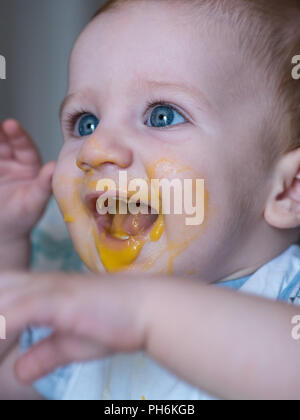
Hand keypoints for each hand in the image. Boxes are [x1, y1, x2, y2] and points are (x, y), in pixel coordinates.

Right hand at [0, 120, 55, 241]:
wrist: (3, 231)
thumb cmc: (23, 218)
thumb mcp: (34, 202)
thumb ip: (43, 185)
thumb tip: (54, 166)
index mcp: (31, 167)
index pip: (25, 147)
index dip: (18, 136)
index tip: (11, 124)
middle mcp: (15, 162)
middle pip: (6, 142)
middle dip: (0, 132)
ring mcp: (0, 166)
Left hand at [1, 272, 148, 383]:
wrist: (148, 307)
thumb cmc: (115, 322)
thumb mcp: (73, 345)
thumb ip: (45, 354)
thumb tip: (20, 372)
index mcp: (43, 292)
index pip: (3, 291)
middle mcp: (42, 286)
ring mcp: (50, 290)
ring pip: (3, 297)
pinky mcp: (61, 300)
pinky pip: (21, 309)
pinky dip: (4, 322)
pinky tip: (0, 333)